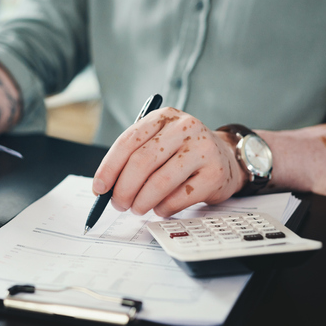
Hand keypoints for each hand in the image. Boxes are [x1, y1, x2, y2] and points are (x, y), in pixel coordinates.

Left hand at [92, 108, 247, 216]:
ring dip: (142, 202)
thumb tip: (105, 187)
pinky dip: (163, 208)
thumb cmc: (183, 153)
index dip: (109, 167)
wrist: (226, 158)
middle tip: (118, 204)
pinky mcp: (214, 174)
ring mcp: (202, 149)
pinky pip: (179, 198)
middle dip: (124, 189)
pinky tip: (160, 208)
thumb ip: (133, 158)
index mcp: (164, 117)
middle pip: (142, 162)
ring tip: (137, 208)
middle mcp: (184, 128)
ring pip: (160, 182)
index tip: (99, 188)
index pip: (128, 141)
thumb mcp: (159, 143)